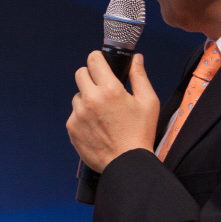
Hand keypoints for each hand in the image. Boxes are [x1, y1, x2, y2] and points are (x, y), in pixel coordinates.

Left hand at [67, 52, 160, 172]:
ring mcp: (78, 114)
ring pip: (78, 95)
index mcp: (109, 89)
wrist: (126, 163)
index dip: (98, 59)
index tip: (101, 63)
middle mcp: (90, 99)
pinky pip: (74, 114)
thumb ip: (139, 76)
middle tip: (102, 87)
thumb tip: (135, 58)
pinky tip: (97, 126)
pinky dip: (83, 116)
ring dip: (87, 99)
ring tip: (103, 114)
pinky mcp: (72, 127)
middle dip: (90, 76)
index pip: (93, 60)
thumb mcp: (148, 102)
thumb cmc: (140, 133)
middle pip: (80, 73)